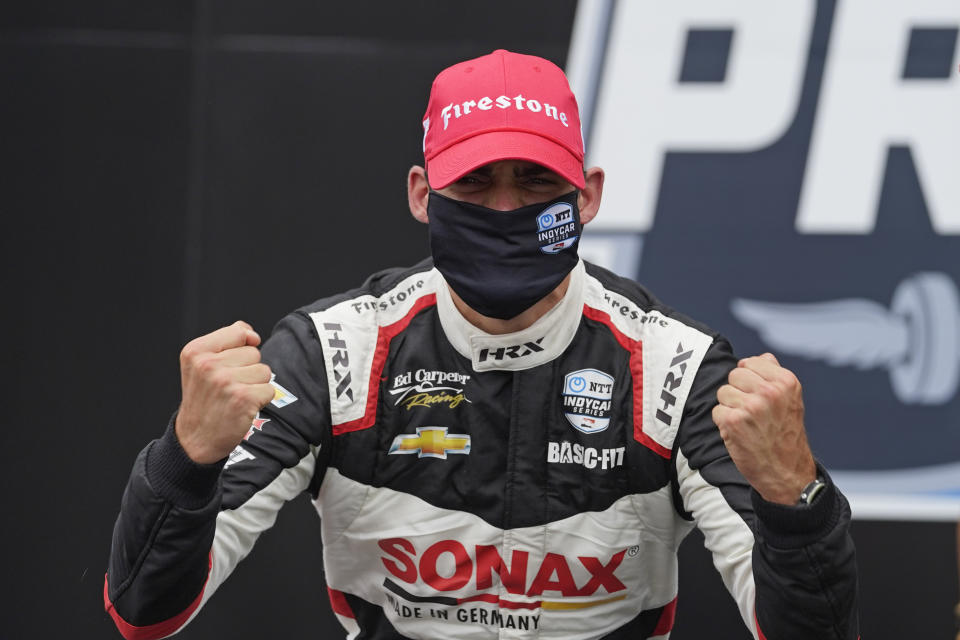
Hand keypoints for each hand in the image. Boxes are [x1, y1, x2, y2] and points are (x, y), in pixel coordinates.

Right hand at [175, 321, 274, 463]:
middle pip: (254, 352)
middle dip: (248, 369)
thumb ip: (226, 341)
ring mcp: (225, 382)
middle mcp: (208, 365)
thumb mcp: (201, 364)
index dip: (243, 346)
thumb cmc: (204, 399)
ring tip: (235, 397)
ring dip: (255, 385)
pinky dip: (261, 400)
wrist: (196, 439)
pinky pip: (269, 389)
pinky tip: (243, 408)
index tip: (230, 363)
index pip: (240, 332)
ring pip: (264, 371)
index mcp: (196, 351)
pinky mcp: (243, 399)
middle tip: (228, 387)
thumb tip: (252, 333)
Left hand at [712, 353, 816, 504]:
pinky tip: (739, 433)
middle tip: (752, 412)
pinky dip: (724, 423)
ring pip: (723, 392)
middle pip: (734, 375)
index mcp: (786, 381)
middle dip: (737, 392)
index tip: (759, 396)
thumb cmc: (785, 434)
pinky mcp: (733, 421)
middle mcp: (770, 391)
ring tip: (747, 424)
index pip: (749, 362)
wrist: (786, 472)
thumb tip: (761, 357)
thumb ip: (775, 375)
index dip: (749, 380)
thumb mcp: (791, 400)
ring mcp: (751, 406)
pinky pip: (717, 411)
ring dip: (730, 408)